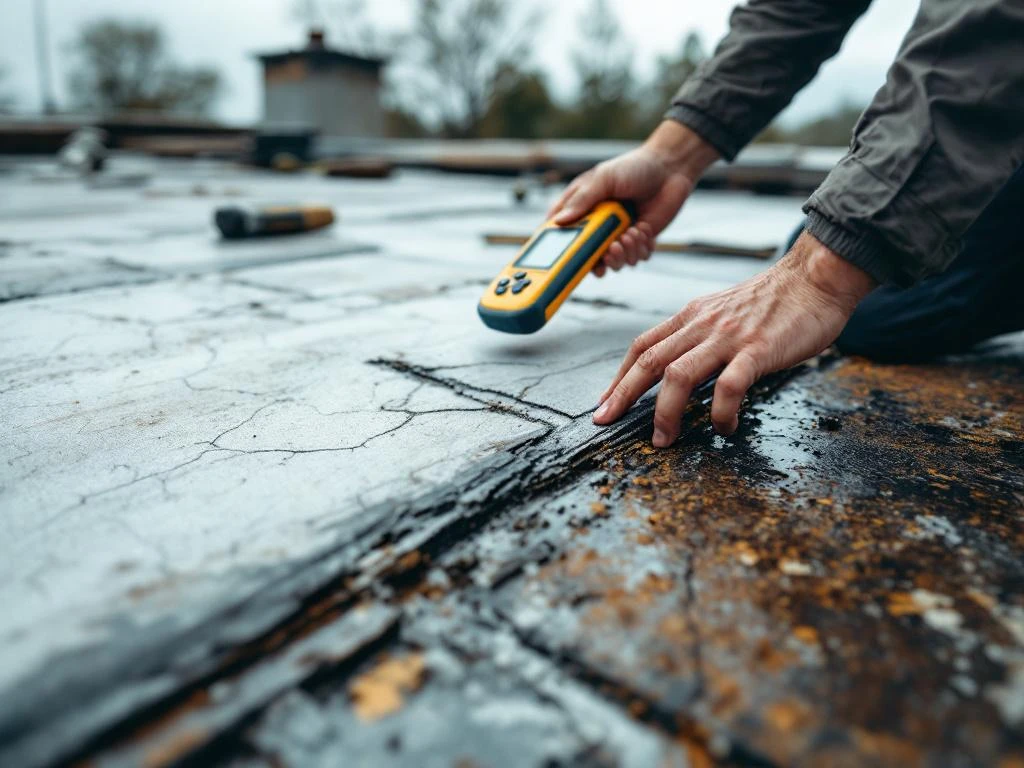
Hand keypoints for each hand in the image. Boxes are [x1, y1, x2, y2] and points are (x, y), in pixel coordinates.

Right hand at [546, 121, 718, 276]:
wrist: (670, 169)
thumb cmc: (633, 167)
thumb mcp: (603, 178)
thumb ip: (581, 200)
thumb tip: (558, 221)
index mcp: (582, 210)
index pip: (561, 235)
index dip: (559, 250)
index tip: (563, 259)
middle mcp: (597, 227)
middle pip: (587, 258)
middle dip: (600, 259)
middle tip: (611, 247)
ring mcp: (617, 236)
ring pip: (614, 263)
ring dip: (624, 253)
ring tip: (632, 232)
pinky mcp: (638, 242)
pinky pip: (635, 259)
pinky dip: (640, 248)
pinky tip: (644, 227)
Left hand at [593, 232, 877, 445]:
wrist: (818, 276)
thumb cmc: (777, 299)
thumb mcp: (725, 310)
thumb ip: (702, 334)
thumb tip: (682, 368)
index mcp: (693, 315)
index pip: (643, 346)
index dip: (619, 375)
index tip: (606, 401)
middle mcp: (703, 324)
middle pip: (649, 361)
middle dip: (623, 394)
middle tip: (607, 422)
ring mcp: (728, 337)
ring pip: (679, 375)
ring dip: (665, 412)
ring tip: (662, 439)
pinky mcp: (758, 350)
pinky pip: (729, 387)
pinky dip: (720, 413)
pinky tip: (723, 428)